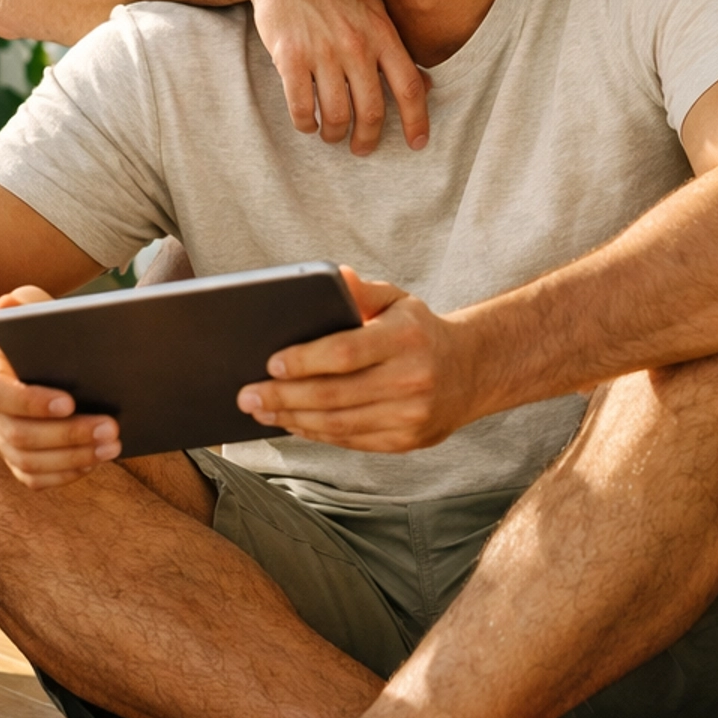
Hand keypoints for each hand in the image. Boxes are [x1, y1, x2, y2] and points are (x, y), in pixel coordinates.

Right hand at [0, 287, 120, 488]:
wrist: (18, 356)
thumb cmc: (29, 331)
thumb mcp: (29, 310)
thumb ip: (25, 304)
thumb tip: (9, 304)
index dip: (30, 402)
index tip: (70, 402)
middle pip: (17, 434)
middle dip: (68, 435)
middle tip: (111, 427)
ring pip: (26, 461)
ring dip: (73, 457)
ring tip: (112, 445)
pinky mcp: (10, 456)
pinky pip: (31, 477)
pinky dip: (64, 474)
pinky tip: (93, 461)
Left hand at [236, 268, 480, 451]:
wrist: (471, 372)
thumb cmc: (419, 331)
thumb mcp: (397, 300)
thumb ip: (363, 290)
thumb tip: (336, 275)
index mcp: (406, 338)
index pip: (345, 352)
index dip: (305, 361)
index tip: (270, 363)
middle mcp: (411, 379)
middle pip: (334, 395)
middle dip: (284, 396)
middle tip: (247, 395)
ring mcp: (410, 415)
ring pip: (338, 424)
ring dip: (292, 419)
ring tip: (261, 410)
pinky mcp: (405, 440)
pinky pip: (351, 441)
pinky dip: (315, 434)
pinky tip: (292, 422)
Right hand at [237, 0, 430, 155]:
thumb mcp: (374, 9)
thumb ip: (396, 48)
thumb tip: (426, 86)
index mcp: (382, 33)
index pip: (409, 86)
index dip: (417, 120)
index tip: (418, 143)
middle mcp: (356, 45)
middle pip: (372, 111)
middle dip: (368, 138)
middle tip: (362, 148)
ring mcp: (322, 53)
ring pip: (336, 115)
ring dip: (335, 134)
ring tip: (332, 135)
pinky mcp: (290, 58)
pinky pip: (301, 108)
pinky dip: (306, 124)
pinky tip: (307, 123)